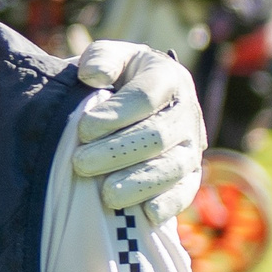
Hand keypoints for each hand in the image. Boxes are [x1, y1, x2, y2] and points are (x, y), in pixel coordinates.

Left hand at [73, 41, 205, 227]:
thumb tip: (92, 75)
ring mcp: (191, 146)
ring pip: (172, 167)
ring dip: (138, 182)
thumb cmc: (116, 79)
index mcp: (168, 78)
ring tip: (106, 195)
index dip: (116, 113)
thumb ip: (101, 59)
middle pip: (156, 136)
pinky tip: (146, 213)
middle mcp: (186, 112)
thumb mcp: (108, 58)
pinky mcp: (190, 176)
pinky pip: (185, 192)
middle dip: (116, 152)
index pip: (146, 96)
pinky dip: (168, 203)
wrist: (134, 104)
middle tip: (80, 164)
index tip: (83, 129)